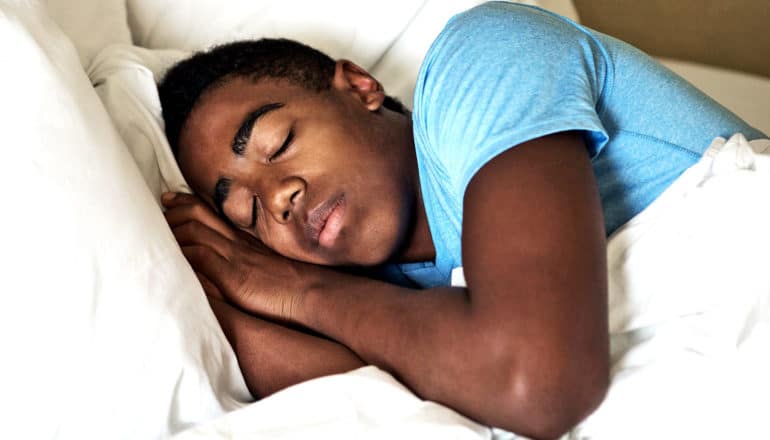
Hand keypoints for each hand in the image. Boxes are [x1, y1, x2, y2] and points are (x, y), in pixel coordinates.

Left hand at [162, 192, 316, 321]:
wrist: (318, 293)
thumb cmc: (303, 286)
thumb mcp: (276, 269)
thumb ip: (256, 265)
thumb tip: (240, 269)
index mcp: (249, 242)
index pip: (214, 214)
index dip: (189, 203)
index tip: (172, 198)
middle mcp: (239, 244)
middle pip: (200, 215)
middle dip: (174, 209)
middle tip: (158, 205)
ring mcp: (235, 258)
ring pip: (193, 231)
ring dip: (171, 229)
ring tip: (152, 230)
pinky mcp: (232, 275)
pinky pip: (197, 255)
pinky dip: (179, 252)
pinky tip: (166, 254)